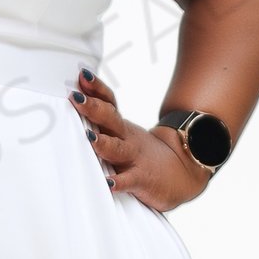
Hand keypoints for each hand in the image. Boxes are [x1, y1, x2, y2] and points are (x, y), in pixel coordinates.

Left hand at [70, 69, 213, 213]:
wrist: (182, 172)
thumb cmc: (141, 153)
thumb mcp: (123, 133)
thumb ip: (102, 121)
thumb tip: (76, 101)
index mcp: (121, 126)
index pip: (109, 102)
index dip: (96, 88)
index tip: (82, 75)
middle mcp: (127, 138)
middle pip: (110, 119)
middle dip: (93, 107)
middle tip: (77, 98)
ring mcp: (134, 158)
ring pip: (117, 149)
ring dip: (103, 142)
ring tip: (90, 137)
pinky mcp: (141, 179)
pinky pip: (128, 181)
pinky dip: (118, 182)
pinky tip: (108, 183)